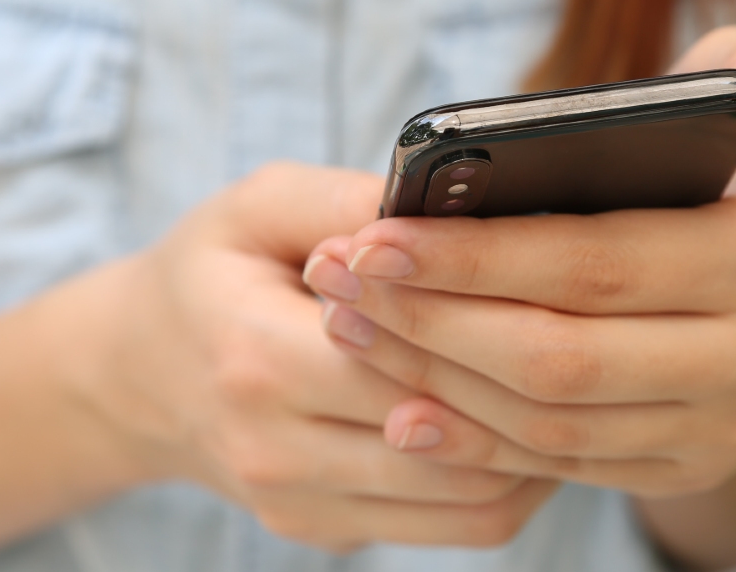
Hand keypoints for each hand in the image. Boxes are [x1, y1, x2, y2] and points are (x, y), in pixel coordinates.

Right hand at [63, 163, 558, 550]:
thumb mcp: (257, 205)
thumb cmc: (211, 273)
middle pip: (453, 441)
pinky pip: (454, 528)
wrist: (139, 374)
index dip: (491, 327)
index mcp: (255, 357)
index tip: (557, 286)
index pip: (409, 361)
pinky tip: (530, 425)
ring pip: (471, 503)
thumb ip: (349, 201)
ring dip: (538, 448)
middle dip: (533, 391)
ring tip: (576, 384)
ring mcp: (300, 506)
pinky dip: (509, 482)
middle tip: (596, 338)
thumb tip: (458, 208)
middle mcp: (274, 450)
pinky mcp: (326, 534)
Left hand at [301, 26, 735, 498]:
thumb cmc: (716, 175)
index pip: (595, 264)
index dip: (475, 257)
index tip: (375, 238)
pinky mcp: (686, 469)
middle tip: (341, 282)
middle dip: (433, 322)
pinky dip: (475, 442)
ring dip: (437, 381)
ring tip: (354, 328)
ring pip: (551, 420)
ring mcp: (726, 425)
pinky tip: (404, 410)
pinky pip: (561, 466)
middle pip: (561, 356)